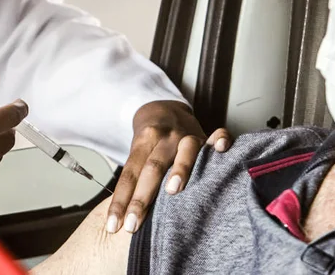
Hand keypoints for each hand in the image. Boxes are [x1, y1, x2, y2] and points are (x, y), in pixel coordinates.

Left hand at [105, 101, 230, 233]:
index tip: (114, 225)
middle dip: (141, 199)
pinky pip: (218, 134)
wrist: (163, 108)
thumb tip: (123, 217)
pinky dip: (221, 140)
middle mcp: (165, 138)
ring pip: (185, 151)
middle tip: (133, 225)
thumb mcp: (138, 152)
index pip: (129, 174)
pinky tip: (221, 149)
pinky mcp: (207, 134)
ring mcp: (187, 135)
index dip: (121, 201)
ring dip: (179, 170)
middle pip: (152, 168)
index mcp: (144, 142)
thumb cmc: (151, 141)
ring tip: (172, 191)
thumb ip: (136, 179)